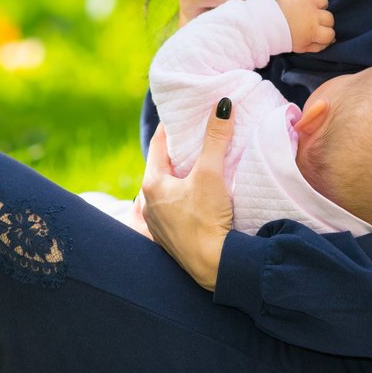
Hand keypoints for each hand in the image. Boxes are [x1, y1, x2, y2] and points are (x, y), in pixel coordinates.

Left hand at [139, 105, 235, 289]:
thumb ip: (216, 138)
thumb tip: (222, 105)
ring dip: (182, 176)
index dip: (173, 127)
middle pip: (163, 167)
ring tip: (201, 164)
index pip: (159, 144)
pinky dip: (186, 196)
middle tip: (197, 136)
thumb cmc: (206, 219)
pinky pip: (175, 208)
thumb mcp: (211, 174)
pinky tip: (201, 196)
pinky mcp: (172, 238)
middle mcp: (149, 203)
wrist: (214, 267)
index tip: (186, 114)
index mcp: (152, 184)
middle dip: (179, 152)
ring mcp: (158, 223)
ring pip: (169, 189)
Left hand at [277, 0, 335, 52]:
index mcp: (314, 32)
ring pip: (324, 1)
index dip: (327, 37)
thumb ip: (318, 46)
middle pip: (330, 18)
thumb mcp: (302, 48)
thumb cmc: (285, 37)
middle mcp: (314, 17)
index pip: (331, 34)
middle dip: (324, 23)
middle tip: (315, 25)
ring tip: (313, 11)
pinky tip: (304, 6)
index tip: (321, 36)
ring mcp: (308, 4)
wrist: (267, 24)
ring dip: (320, 7)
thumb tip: (330, 41)